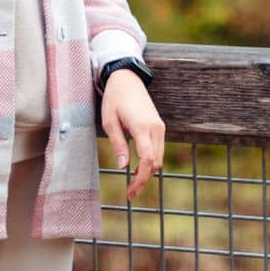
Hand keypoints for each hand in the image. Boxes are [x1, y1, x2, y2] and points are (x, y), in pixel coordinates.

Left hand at [100, 69, 164, 200]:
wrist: (127, 78)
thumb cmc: (114, 98)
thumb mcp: (109, 121)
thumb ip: (118, 144)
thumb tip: (123, 167)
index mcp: (141, 127)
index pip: (147, 160)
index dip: (140, 179)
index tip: (131, 192)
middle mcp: (155, 128)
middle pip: (156, 163)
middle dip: (144, 179)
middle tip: (130, 192)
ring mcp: (160, 127)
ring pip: (159, 158)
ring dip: (148, 171)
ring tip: (132, 181)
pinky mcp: (159, 126)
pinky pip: (158, 149)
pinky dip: (151, 161)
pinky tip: (138, 166)